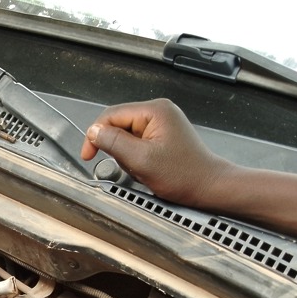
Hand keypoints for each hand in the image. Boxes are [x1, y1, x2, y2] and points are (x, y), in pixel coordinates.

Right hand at [80, 98, 233, 208]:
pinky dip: (135, 159)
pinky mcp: (161, 136)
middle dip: (116, 149)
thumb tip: (94, 132)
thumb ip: (114, 142)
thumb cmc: (185, 175)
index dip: (96, 135)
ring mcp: (160, 124)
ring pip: (125, 137)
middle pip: (118, 125)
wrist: (207, 187)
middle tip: (128, 166)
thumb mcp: (142, 160)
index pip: (111, 115)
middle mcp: (158, 112)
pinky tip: (146, 168)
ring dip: (127, 156)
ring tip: (142, 169)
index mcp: (154, 111)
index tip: (89, 154)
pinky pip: (136, 144)